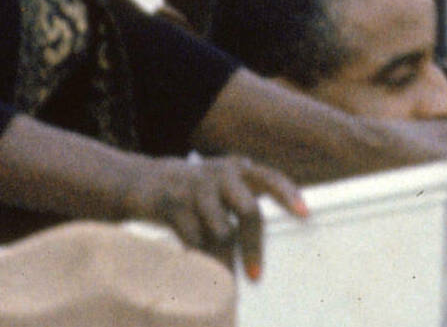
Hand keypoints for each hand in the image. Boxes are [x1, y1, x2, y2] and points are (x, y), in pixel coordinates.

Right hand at [123, 154, 304, 280]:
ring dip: (223, 260)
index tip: (305, 215)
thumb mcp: (221, 187)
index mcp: (238, 169)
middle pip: (249, 211)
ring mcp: (196, 186)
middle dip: (253, 248)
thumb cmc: (194, 193)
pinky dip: (199, 257)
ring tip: (221, 277)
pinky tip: (196, 263)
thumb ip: (245, 200)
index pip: (271, 178)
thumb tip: (269, 243)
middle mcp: (220, 174)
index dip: (288, 195)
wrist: (142, 180)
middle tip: (255, 277)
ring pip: (222, 232)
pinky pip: (195, 239)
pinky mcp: (173, 202)